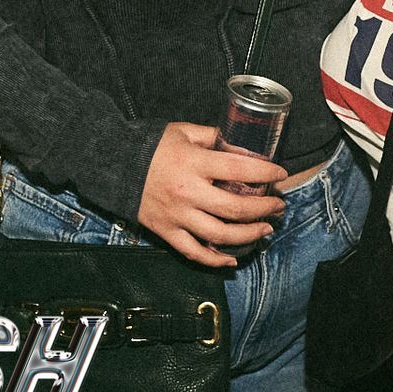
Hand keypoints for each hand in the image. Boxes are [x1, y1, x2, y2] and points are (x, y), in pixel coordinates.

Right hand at [137, 123, 284, 267]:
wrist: (112, 164)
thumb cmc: (149, 146)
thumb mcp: (181, 131)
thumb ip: (211, 136)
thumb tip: (239, 144)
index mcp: (193, 163)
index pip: (239, 170)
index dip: (265, 174)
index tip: (280, 174)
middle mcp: (188, 192)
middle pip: (236, 208)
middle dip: (264, 208)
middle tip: (278, 205)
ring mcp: (177, 215)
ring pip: (221, 235)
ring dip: (249, 235)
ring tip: (265, 229)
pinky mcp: (166, 231)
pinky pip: (194, 252)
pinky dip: (215, 260)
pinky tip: (232, 260)